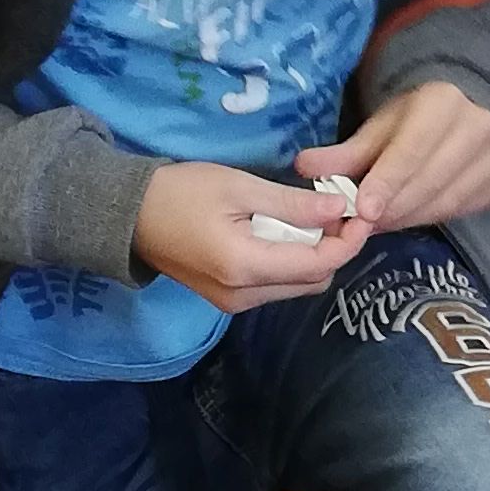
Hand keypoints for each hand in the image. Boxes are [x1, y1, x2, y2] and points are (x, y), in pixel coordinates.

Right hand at [131, 160, 368, 308]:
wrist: (127, 216)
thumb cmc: (180, 192)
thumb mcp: (239, 187)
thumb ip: (292, 204)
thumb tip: (341, 211)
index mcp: (246, 267)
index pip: (319, 264)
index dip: (349, 240)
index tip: (362, 211)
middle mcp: (244, 296)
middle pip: (313, 280)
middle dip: (335, 249)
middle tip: (338, 211)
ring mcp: (234, 303)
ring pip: (297, 286)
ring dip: (314, 256)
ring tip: (313, 218)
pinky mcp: (227, 300)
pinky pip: (276, 286)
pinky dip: (291, 262)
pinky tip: (286, 233)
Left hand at [328, 83, 489, 232]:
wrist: (457, 110)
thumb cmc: (410, 117)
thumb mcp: (376, 127)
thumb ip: (343, 151)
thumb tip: (304, 168)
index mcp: (444, 101)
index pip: (414, 148)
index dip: (388, 181)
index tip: (364, 210)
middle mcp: (478, 127)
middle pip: (430, 179)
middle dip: (392, 208)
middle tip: (360, 225)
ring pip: (445, 201)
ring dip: (406, 218)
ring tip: (376, 225)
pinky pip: (459, 211)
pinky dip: (427, 220)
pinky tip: (403, 220)